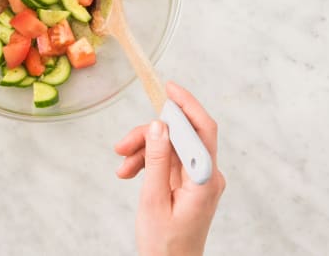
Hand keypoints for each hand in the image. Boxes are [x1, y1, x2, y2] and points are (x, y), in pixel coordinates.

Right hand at [115, 81, 224, 255]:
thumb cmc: (165, 244)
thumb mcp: (153, 200)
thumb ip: (157, 160)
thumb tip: (160, 125)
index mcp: (205, 180)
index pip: (202, 130)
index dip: (187, 105)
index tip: (169, 88)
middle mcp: (207, 175)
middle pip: (180, 137)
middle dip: (150, 135)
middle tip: (122, 145)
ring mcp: (198, 179)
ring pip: (169, 147)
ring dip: (143, 151)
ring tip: (121, 166)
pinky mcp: (188, 183)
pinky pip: (167, 161)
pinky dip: (147, 162)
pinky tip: (129, 172)